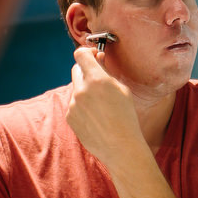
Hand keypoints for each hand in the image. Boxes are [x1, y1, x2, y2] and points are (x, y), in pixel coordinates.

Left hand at [67, 47, 141, 162]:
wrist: (120, 146)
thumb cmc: (126, 117)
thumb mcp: (122, 90)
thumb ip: (107, 73)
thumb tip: (98, 61)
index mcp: (96, 79)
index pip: (80, 54)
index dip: (87, 52)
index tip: (93, 56)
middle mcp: (81, 90)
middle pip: (76, 69)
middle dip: (86, 70)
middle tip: (98, 78)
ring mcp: (73, 104)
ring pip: (77, 89)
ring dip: (86, 91)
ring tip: (102, 106)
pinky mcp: (70, 117)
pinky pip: (75, 105)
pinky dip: (83, 106)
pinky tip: (97, 117)